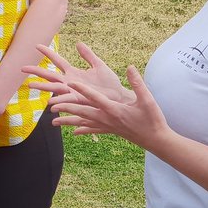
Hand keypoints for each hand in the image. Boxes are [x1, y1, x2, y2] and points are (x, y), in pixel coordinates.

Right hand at [22, 42, 135, 105]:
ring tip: (29, 85)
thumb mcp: (98, 65)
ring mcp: (73, 92)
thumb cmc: (110, 84)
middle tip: (21, 68)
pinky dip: (58, 103)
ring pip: (54, 89)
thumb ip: (88, 55)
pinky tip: (50, 104)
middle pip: (49, 75)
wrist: (119, 97)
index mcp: (73, 73)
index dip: (47, 53)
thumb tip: (78, 43)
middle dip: (36, 71)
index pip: (57, 61)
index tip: (36, 45)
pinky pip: (66, 101)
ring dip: (42, 87)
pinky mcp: (79, 100)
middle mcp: (69, 83)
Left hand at [48, 64, 170, 151]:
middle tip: (50, 105)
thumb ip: (138, 83)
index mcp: (114, 110)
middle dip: (66, 107)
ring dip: (69, 121)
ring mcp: (108, 126)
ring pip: (84, 122)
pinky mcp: (110, 130)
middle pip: (83, 111)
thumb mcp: (148, 100)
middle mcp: (107, 118)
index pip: (95, 97)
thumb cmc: (153, 119)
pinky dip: (82, 129)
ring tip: (53, 122)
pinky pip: (93, 129)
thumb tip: (130, 67)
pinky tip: (73, 132)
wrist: (157, 140)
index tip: (70, 82)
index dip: (82, 89)